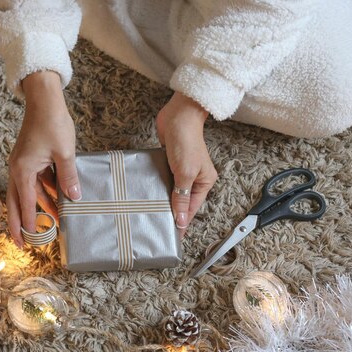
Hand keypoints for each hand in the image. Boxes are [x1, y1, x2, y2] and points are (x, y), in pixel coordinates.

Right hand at [7, 71, 80, 248]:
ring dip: (36, 207)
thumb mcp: (65, 153)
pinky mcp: (28, 158)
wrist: (44, 99)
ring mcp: (22, 163)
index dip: (28, 221)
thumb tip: (74, 198)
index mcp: (22, 169)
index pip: (24, 202)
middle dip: (19, 223)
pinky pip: (33, 181)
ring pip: (25, 192)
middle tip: (22, 243)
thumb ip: (68, 177)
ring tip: (47, 223)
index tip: (30, 239)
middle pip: (15, 202)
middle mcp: (17, 168)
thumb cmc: (53, 122)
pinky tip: (54, 200)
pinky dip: (41, 192)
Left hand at [156, 92, 217, 238]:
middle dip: (172, 212)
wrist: (178, 115)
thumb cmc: (187, 141)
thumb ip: (181, 197)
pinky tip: (147, 194)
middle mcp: (194, 178)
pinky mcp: (169, 162)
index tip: (173, 236)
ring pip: (171, 191)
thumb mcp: (185, 173)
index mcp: (204, 182)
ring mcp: (181, 170)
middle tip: (158, 226)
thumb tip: (181, 219)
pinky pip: (164, 180)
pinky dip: (157, 186)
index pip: (192, 208)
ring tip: (150, 213)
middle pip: (182, 201)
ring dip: (162, 199)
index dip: (182, 221)